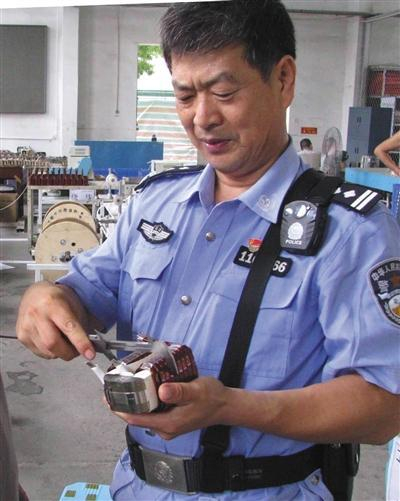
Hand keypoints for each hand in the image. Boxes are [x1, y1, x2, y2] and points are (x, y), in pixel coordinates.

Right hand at [16, 281, 95, 360]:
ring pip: (47, 351)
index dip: (80, 342)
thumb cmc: (58, 299)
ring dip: (61, 353)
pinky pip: (40, 353)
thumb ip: (82, 324)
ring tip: (66, 343)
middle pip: (53, 344)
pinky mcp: (21, 336)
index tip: (90, 354)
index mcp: (53, 303)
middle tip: (78, 351)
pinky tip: (54, 341)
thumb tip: (90, 346)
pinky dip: (51, 352)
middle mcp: (36, 314)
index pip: (69, 326)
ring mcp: (26, 326)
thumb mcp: (74, 304)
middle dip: (69, 352)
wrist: (35, 294)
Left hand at [108, 376, 230, 439]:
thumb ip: (179, 391)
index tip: (107, 398)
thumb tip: (161, 391)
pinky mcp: (171, 420)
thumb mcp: (196, 390)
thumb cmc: (211, 397)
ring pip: (144, 414)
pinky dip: (144, 402)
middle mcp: (165, 428)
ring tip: (124, 384)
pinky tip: (142, 388)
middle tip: (114, 385)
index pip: (136, 419)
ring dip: (134, 401)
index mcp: (168, 424)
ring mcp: (168, 425)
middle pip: (137, 417)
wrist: (225, 405)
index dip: (119, 409)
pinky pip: (152, 412)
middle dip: (124, 403)